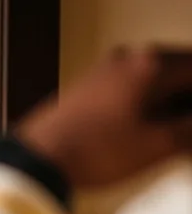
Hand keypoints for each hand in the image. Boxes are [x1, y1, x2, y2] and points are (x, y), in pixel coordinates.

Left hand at [16, 46, 191, 189]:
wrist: (37, 157)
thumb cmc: (100, 150)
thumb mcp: (155, 145)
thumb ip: (189, 130)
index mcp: (152, 64)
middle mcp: (131, 56)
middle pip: (178, 67)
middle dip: (188, 93)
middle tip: (187, 127)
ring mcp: (106, 68)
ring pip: (154, 75)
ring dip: (171, 96)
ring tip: (176, 125)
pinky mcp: (89, 85)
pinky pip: (132, 84)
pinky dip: (149, 98)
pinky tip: (149, 122)